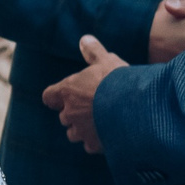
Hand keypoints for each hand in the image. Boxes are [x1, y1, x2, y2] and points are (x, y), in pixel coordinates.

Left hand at [43, 34, 126, 152]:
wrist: (135, 108)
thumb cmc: (118, 82)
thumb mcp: (107, 61)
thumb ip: (93, 52)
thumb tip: (84, 38)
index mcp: (68, 91)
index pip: (49, 96)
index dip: (56, 97)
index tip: (64, 96)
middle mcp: (70, 113)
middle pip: (64, 116)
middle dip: (74, 113)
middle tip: (92, 107)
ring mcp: (81, 131)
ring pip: (74, 133)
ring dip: (82, 129)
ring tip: (100, 123)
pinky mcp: (94, 145)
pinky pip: (89, 146)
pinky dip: (96, 142)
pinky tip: (109, 135)